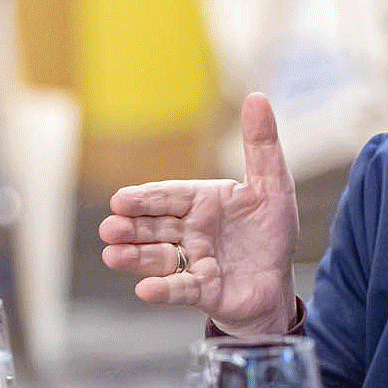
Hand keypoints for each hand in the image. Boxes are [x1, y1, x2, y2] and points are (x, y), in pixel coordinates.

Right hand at [99, 93, 298, 334]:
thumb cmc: (270, 231)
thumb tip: (257, 96)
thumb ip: (261, 145)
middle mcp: (189, 231)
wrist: (278, 280)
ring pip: (157, 257)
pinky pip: (180, 289)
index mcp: (200, 202)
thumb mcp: (272, 185)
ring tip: (113, 255)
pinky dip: (163, 290)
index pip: (168, 196)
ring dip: (134, 257)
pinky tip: (145, 290)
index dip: (145, 199)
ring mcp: (191, 262)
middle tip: (110, 228)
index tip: (120, 199)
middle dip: (130, 227)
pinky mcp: (202, 291)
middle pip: (153, 226)